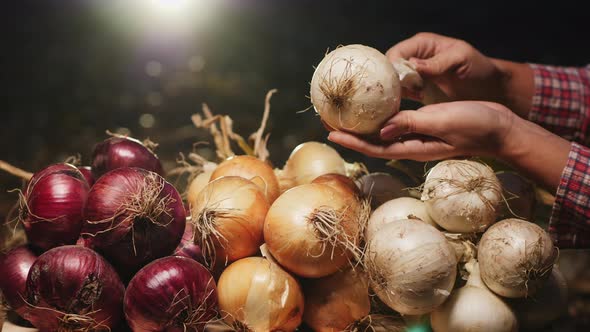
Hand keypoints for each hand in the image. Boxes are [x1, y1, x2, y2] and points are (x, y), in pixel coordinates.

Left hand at [327, 101, 515, 161]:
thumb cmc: (474, 125)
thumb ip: (411, 124)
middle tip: (328, 119)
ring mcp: (418, 136)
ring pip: (383, 132)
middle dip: (350, 132)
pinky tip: (374, 107)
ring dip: (363, 125)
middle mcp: (411, 144)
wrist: (500, 127)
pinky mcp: (425, 126)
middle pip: (374, 141)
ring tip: (344, 113)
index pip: (375, 147)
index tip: (330, 132)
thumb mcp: (441, 121)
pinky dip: (382, 116)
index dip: (351, 141)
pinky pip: (397, 122)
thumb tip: (381, 131)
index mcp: (414, 147)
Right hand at [386, 32, 533, 117]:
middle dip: (384, 84)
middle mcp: (414, 59)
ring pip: (390, 84)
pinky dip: (395, 103)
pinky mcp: (417, 91)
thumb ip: (437, 63)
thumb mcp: (460, 60)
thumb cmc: (479, 69)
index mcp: (421, 45)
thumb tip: (413, 66)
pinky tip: (393, 114)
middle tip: (383, 101)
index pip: (395, 54)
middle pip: (388, 70)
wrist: (490, 88)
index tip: (389, 85)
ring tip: (384, 110)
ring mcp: (414, 76)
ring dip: (387, 96)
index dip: (389, 69)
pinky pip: (399, 95)